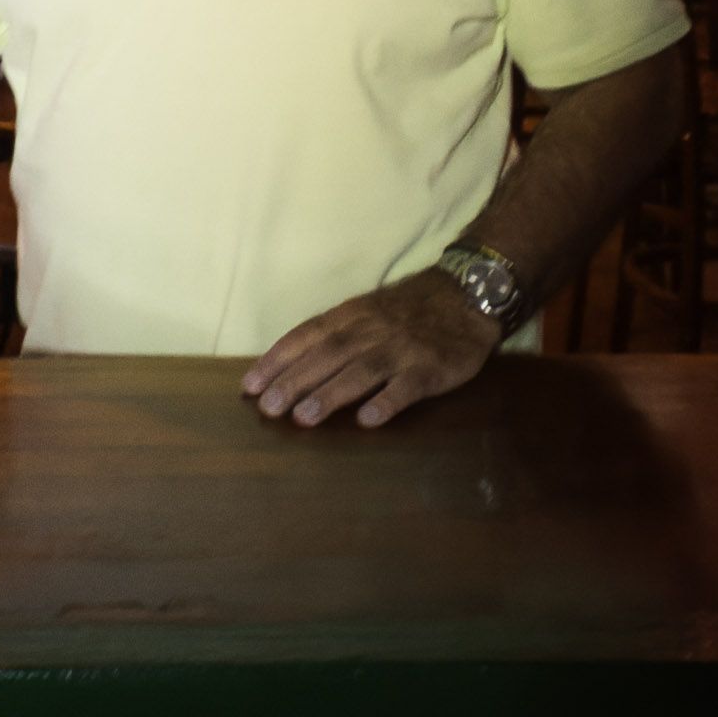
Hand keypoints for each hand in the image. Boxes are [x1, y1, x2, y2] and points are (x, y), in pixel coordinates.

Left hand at [241, 270, 499, 429]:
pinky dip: (387, 401)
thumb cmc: (409, 309)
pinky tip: (367, 421)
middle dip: (295, 381)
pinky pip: (407, 386)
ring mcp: (402, 349)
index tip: (250, 386)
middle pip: (328, 354)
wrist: (467, 295)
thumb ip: (336, 335)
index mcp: (352, 315)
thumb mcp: (368, 311)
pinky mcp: (431, 367)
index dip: (278, 360)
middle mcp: (372, 330)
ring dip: (331, 394)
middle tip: (267, 408)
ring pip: (361, 370)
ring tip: (303, 418)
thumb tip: (290, 366)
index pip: (307, 335)